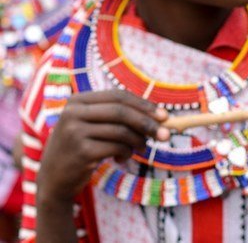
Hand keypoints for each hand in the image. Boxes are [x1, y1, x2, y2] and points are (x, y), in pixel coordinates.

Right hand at [37, 91, 168, 204]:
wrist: (53, 178)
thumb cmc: (82, 148)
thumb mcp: (94, 126)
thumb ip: (119, 117)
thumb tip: (162, 116)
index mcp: (77, 101)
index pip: (118, 96)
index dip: (143, 104)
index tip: (165, 116)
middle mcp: (72, 113)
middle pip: (121, 112)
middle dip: (147, 123)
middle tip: (165, 135)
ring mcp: (74, 132)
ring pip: (121, 131)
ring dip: (138, 142)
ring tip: (140, 149)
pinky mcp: (80, 151)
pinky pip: (117, 148)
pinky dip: (126, 153)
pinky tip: (121, 159)